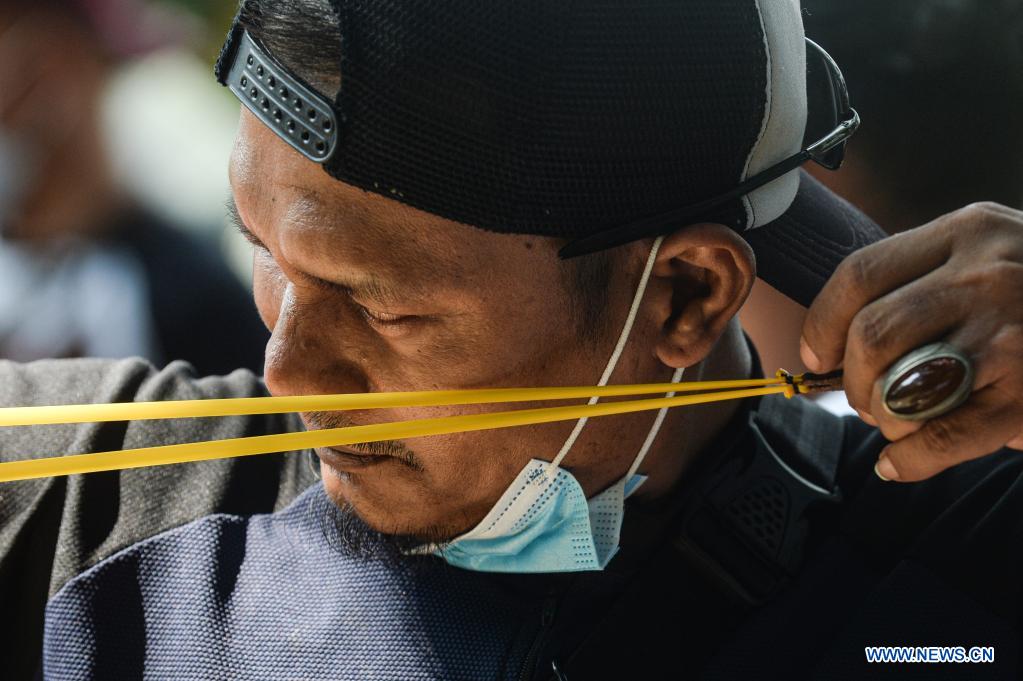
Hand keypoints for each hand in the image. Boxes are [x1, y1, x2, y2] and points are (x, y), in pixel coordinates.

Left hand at [800, 202, 1022, 481]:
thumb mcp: (993, 253)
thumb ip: (926, 280)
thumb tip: (839, 345)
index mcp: (968, 232)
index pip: (860, 275)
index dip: (822, 324)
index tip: (817, 355)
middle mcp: (988, 276)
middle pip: (872, 333)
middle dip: (853, 379)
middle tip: (863, 398)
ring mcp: (1013, 335)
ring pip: (900, 386)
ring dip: (880, 417)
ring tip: (892, 421)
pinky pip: (943, 436)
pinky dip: (908, 459)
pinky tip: (899, 464)